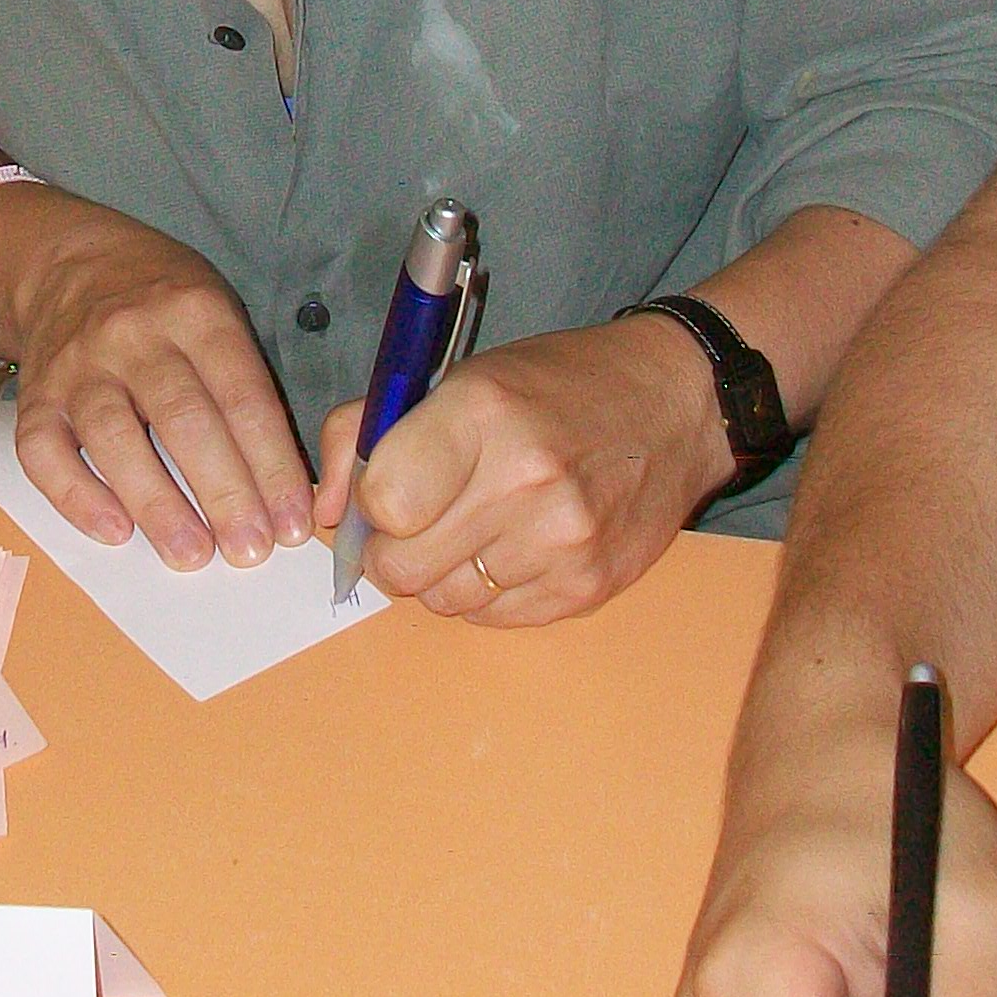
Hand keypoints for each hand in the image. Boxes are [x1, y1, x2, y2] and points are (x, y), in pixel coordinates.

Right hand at [6, 200, 313, 571]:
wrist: (69, 261)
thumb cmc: (162, 302)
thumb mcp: (217, 311)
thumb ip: (245, 386)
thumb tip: (281, 485)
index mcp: (195, 312)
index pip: (242, 396)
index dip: (272, 465)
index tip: (292, 523)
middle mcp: (132, 335)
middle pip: (182, 419)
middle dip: (224, 492)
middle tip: (250, 549)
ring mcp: (77, 366)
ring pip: (114, 437)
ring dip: (156, 503)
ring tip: (191, 553)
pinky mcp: (35, 397)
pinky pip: (44, 452)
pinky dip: (77, 496)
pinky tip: (115, 532)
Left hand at [311, 315, 729, 621]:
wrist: (676, 404)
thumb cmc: (555, 386)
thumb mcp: (457, 377)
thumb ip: (366, 433)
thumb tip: (321, 514)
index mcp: (481, 413)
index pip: (383, 501)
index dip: (374, 503)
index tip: (393, 490)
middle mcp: (524, 481)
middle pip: (402, 568)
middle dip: (396, 550)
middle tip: (423, 520)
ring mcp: (561, 542)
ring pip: (444, 602)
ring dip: (444, 573)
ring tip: (480, 525)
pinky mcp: (587, 587)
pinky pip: (495, 619)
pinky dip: (490, 592)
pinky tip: (517, 546)